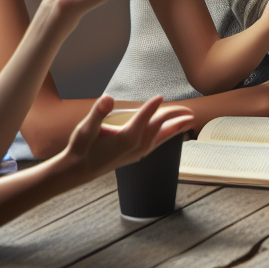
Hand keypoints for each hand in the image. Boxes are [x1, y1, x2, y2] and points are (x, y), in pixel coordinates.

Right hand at [59, 95, 193, 183]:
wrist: (78, 171)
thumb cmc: (81, 147)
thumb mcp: (85, 128)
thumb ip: (98, 112)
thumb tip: (107, 98)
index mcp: (126, 137)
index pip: (144, 117)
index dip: (152, 106)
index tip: (160, 96)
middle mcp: (136, 146)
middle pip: (159, 126)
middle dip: (174, 116)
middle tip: (189, 110)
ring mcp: (137, 152)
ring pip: (162, 137)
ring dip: (176, 128)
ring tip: (190, 121)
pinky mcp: (136, 155)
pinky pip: (157, 144)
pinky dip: (167, 136)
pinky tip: (171, 133)